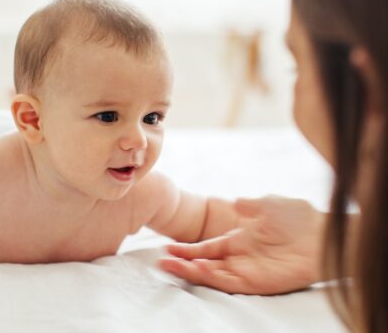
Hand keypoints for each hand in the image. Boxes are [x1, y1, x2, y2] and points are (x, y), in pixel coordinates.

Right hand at [160, 196, 324, 294]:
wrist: (324, 233)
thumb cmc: (299, 217)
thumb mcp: (269, 205)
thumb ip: (250, 205)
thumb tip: (234, 203)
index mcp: (239, 239)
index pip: (208, 246)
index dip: (189, 248)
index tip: (169, 246)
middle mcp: (240, 256)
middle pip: (206, 262)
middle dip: (184, 261)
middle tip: (161, 259)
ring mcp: (248, 269)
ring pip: (213, 274)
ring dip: (192, 271)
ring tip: (171, 265)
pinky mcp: (258, 281)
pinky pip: (231, 282)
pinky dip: (213, 277)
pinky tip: (199, 269)